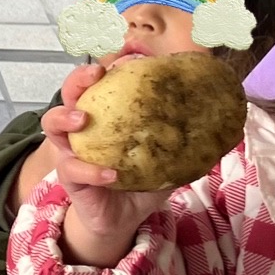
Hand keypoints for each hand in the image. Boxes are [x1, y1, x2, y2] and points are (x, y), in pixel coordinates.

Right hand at [37, 61, 171, 266]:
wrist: (124, 218)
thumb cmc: (141, 181)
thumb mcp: (167, 155)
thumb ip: (184, 136)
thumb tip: (222, 121)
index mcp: (104, 115)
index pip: (102, 82)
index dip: (112, 64)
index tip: (131, 56)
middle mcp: (82, 128)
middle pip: (69, 93)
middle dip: (78, 78)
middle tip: (96, 73)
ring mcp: (71, 151)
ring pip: (52, 125)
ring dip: (65, 117)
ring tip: (82, 119)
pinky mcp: (70, 179)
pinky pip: (72, 170)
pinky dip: (91, 170)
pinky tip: (111, 174)